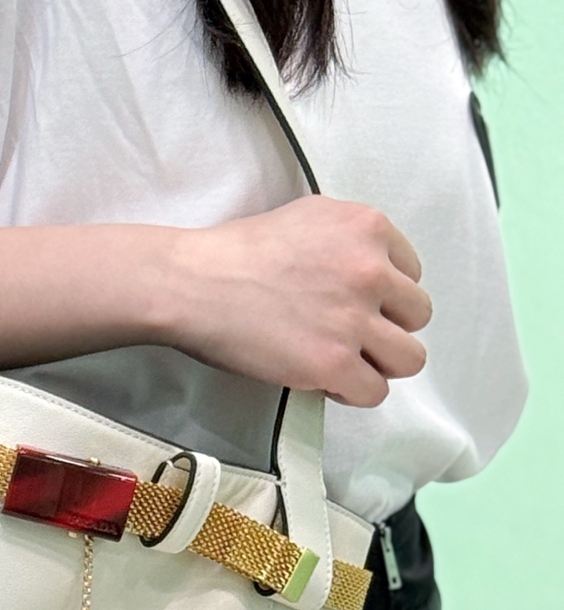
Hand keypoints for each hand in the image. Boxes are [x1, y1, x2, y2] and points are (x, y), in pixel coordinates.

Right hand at [163, 197, 430, 406]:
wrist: (192, 283)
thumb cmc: (234, 253)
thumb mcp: (306, 217)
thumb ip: (348, 240)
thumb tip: (370, 269)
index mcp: (367, 227)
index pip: (411, 272)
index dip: (382, 293)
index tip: (351, 303)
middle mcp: (371, 270)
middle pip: (417, 315)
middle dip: (386, 327)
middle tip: (347, 333)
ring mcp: (354, 319)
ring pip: (409, 358)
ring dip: (379, 363)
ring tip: (345, 361)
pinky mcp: (333, 363)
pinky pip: (374, 392)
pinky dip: (352, 391)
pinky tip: (326, 380)